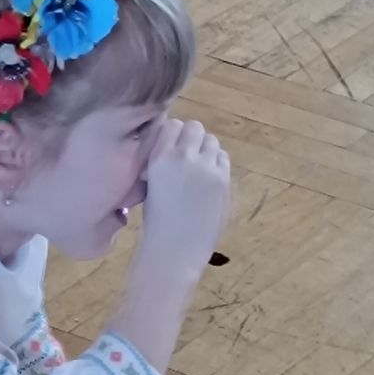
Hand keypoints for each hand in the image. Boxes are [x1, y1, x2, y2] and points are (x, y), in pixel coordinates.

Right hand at [139, 118, 231, 277]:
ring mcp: (206, 168)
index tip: (173, 148)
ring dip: (206, 149)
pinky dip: (217, 163)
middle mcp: (182, 157)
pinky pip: (223, 157)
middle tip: (189, 157)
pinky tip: (210, 179)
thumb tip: (175, 144)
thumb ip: (162, 160)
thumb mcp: (150, 182)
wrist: (174, 249)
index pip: (172, 124)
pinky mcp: (223, 179)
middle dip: (192, 139)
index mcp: (158, 158)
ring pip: (212, 140)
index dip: (175, 135)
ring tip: (200, 168)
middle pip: (194, 127)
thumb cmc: (156, 220)